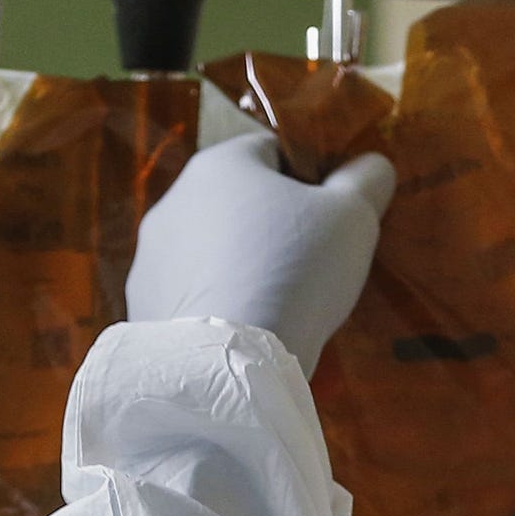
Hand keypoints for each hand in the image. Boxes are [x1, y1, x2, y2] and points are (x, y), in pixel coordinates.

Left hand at [125, 132, 395, 377]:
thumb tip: (372, 163)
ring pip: (209, 253)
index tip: (330, 221)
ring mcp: (150, 256)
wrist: (231, 363)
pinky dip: (213, 309)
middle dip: (271, 230)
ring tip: (272, 310)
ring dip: (238, 269)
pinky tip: (238, 335)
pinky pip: (188, 298)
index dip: (310, 182)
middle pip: (237, 204)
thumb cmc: (296, 273)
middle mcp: (173, 199)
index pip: (274, 152)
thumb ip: (365, 180)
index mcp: (220, 164)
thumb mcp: (352, 218)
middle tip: (307, 272)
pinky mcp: (142, 307)